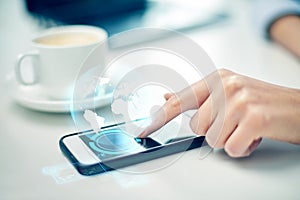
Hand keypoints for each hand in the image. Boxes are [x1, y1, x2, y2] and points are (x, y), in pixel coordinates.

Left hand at [139, 69, 299, 156]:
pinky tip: (255, 136)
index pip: (179, 101)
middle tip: (236, 123)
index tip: (144, 129)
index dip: (159, 118)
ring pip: (212, 140)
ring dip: (230, 140)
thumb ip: (198, 98)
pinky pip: (231, 149)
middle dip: (215, 131)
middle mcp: (226, 86)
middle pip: (196, 127)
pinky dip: (243, 148)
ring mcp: (239, 101)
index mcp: (218, 79)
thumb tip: (166, 99)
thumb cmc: (264, 103)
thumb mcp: (230, 93)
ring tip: (247, 128)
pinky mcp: (253, 118)